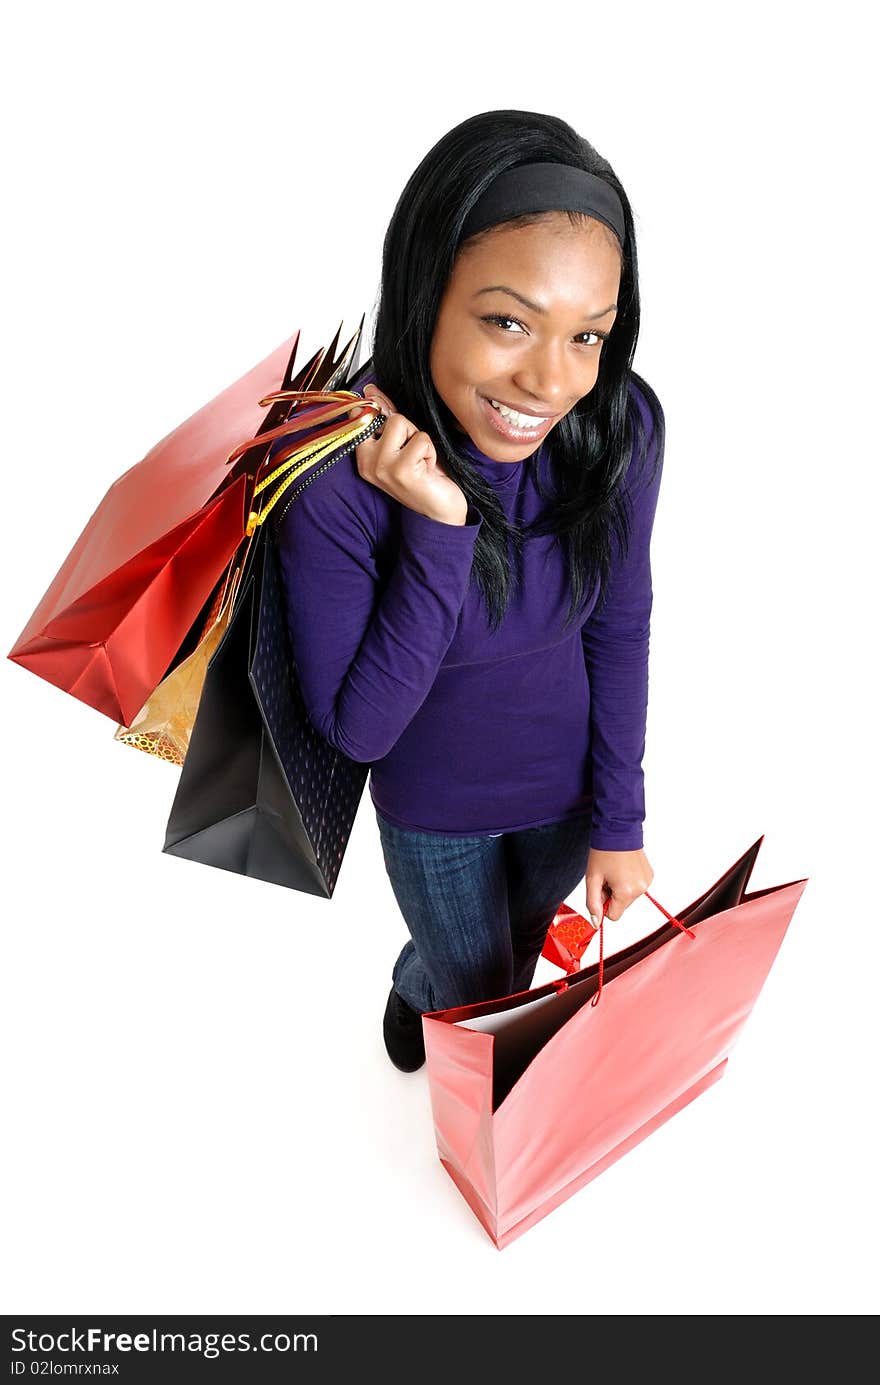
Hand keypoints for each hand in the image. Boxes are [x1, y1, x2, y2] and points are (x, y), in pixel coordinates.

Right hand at [354, 384, 468, 525]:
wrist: (440, 511)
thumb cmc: (423, 478)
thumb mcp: (402, 444)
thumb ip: (386, 418)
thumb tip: (371, 391)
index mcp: (362, 456)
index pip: (363, 415)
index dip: (384, 414)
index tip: (399, 436)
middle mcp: (367, 462)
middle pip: (388, 416)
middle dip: (408, 431)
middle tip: (414, 456)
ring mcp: (381, 467)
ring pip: (401, 423)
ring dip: (420, 440)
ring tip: (421, 462)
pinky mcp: (400, 470)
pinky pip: (420, 438)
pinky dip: (430, 451)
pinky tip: (427, 470)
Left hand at [585, 848, 653, 926]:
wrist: (618, 829)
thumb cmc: (604, 851)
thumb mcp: (592, 878)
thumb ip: (592, 903)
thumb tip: (595, 922)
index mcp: (626, 892)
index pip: (613, 916)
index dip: (603, 905)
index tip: (600, 890)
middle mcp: (640, 889)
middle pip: (621, 906)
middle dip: (612, 895)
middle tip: (606, 877)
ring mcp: (647, 882)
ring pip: (629, 897)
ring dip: (620, 889)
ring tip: (615, 871)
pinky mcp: (650, 876)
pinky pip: (636, 887)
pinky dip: (628, 882)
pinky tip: (623, 868)